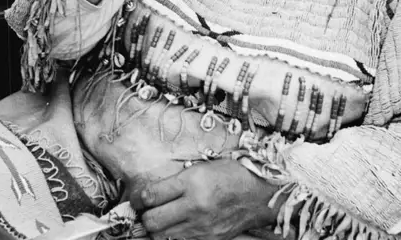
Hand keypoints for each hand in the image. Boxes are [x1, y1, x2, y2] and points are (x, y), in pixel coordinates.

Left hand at [131, 159, 279, 239]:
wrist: (260, 193)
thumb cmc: (233, 174)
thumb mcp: (204, 167)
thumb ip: (179, 180)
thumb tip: (153, 193)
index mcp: (192, 182)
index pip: (152, 195)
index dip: (140, 198)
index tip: (140, 197)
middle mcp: (194, 206)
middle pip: (152, 221)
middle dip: (145, 217)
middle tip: (148, 211)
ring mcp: (200, 227)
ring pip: (162, 237)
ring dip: (157, 230)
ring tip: (161, 220)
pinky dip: (173, 237)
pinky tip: (177, 228)